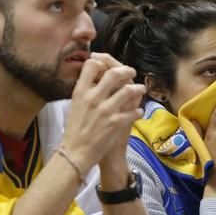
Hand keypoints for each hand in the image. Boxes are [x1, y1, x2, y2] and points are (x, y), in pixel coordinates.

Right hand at [62, 53, 144, 174]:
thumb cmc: (75, 131)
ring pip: (128, 90)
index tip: (110, 65)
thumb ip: (85, 91)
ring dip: (138, 88)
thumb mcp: (74, 105)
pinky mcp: (115, 123)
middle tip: (132, 72)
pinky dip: (138, 111)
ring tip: (141, 89)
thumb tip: (97, 79)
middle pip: (113, 73)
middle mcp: (92, 98)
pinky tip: (138, 112)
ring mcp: (105, 110)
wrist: (75, 153)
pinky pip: (133, 111)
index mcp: (80, 92)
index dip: (103, 61)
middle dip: (126, 70)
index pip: (91, 65)